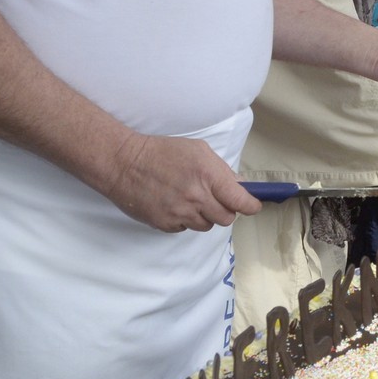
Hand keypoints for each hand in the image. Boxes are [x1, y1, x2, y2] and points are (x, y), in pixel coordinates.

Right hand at [106, 132, 261, 231]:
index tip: (253, 206)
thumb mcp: (198, 150)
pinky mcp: (165, 224)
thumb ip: (221, 170)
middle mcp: (196, 197)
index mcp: (208, 175)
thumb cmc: (162, 152)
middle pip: (226, 218)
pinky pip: (185, 228)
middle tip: (217, 200)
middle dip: (226, 210)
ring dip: (205, 216)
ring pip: (206, 225)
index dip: (251, 206)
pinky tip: (174, 204)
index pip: (240, 201)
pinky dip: (184, 220)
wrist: (124, 163)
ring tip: (190, 199)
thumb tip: (239, 186)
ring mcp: (180, 213)